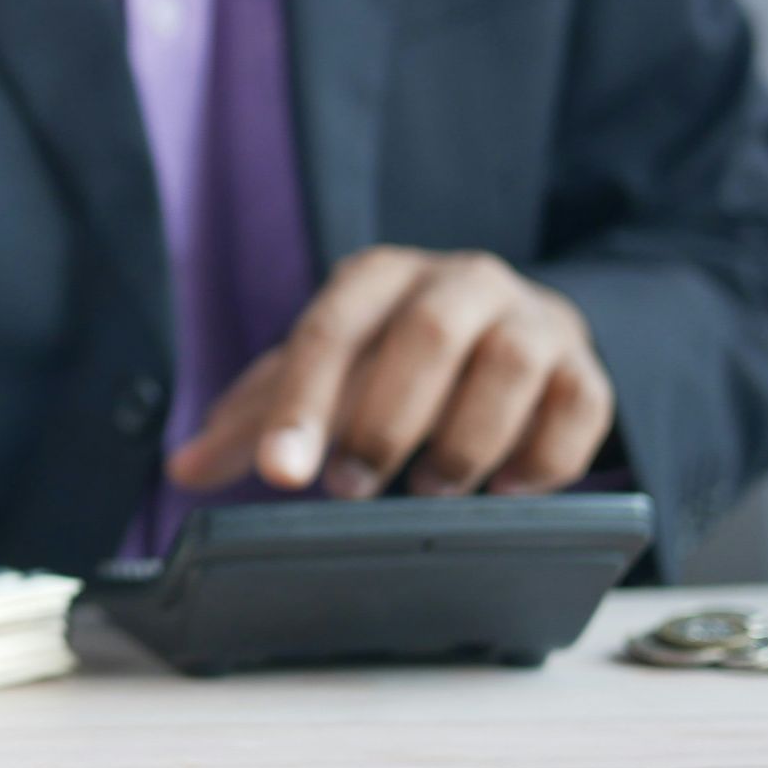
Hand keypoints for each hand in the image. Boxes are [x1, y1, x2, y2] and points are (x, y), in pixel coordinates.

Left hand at [167, 246, 612, 499]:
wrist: (512, 331)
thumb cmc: (395, 358)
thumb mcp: (324, 376)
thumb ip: (256, 420)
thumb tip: (182, 468)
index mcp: (378, 277)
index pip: (330, 332)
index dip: (302, 405)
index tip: (281, 474)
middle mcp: (460, 281)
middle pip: (426, 335)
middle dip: (385, 421)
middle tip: (352, 490)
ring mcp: (531, 320)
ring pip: (509, 365)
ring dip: (465, 440)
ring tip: (432, 490)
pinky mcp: (585, 367)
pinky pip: (579, 406)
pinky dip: (542, 458)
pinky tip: (505, 490)